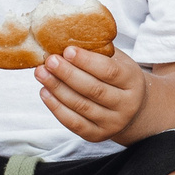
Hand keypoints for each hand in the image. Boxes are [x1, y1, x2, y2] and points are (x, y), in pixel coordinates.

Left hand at [35, 44, 149, 142]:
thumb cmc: (118, 78)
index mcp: (132, 82)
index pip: (109, 71)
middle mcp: (126, 105)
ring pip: (81, 106)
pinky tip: (44, 92)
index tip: (67, 50)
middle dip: (68, 74)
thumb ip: (99, 52)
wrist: (132, 109)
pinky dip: (56, 107)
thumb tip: (66, 39)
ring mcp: (113, 123)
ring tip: (41, 73)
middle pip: (94, 90)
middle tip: (49, 61)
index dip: (86, 61)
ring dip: (57, 89)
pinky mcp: (97, 135)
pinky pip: (74, 123)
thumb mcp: (118, 62)